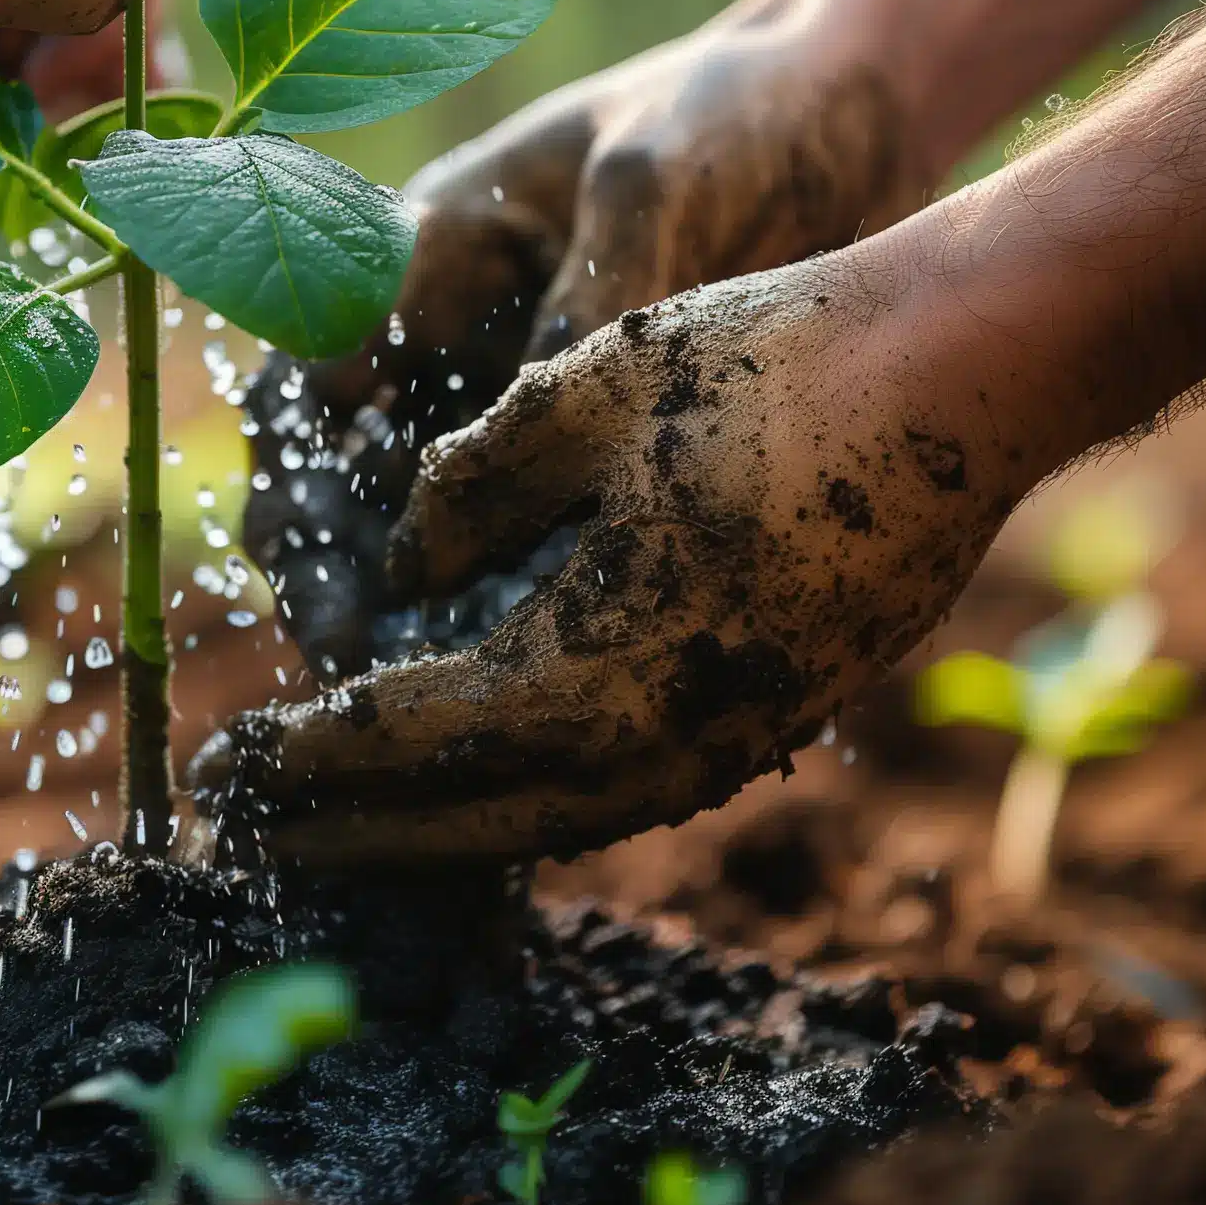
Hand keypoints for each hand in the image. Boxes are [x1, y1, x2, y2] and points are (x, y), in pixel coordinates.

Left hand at [201, 258, 1023, 863]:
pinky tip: (489, 773)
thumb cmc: (775, 363)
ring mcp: (733, 742)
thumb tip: (400, 564)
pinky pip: (623, 790)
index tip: (230, 764)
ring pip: (554, 820)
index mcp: (597, 670)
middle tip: (259, 841)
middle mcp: (664, 742)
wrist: (975, 370)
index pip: (412, 738)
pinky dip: (534, 797)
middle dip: (358, 832)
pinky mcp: (776, 716)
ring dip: (444, 830)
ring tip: (353, 827)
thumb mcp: (584, 392)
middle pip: (474, 821)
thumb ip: (468, 487)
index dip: (313, 755)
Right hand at [243, 0, 927, 677]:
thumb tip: (537, 410)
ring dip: (405, 596)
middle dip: (329, 561)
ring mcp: (506, 384)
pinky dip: (498, 594)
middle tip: (353, 657)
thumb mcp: (656, 179)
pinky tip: (516, 666)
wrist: (844, 116)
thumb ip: (591, 287)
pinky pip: (513, 527)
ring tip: (424, 685)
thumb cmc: (734, 113)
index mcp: (429, 242)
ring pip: (413, 510)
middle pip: (336, 461)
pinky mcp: (578, 434)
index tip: (331, 565)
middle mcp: (446, 323)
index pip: (315, 369)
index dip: (300, 473)